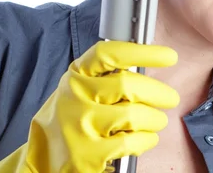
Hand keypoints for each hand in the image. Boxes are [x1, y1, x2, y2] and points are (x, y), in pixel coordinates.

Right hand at [0, 40, 179, 172]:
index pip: (109, 54)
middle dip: (158, 91)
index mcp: (76, 75)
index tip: (168, 56)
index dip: (142, 52)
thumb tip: (144, 65)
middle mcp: (76, 96)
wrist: (42, 158)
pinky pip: (132, 142)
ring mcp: (81, 125)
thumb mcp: (78, 89)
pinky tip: (145, 139)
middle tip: (170, 98)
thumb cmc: (69, 119)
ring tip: (156, 121)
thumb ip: (104, 77)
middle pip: (128, 84)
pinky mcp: (88, 153)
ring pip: (135, 114)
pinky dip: (147, 140)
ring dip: (155, 119)